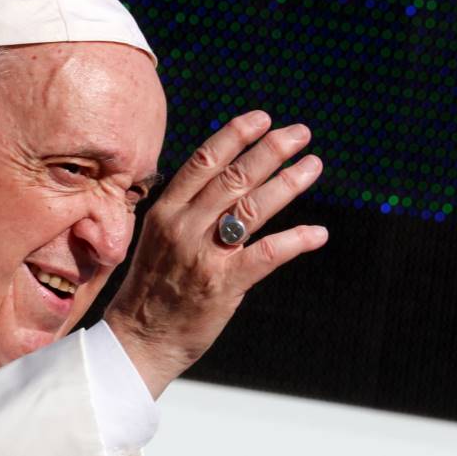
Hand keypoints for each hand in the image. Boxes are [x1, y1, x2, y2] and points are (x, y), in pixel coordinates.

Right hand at [104, 110, 327, 397]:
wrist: (138, 339)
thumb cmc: (153, 287)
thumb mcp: (158, 237)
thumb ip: (186, 209)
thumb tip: (221, 178)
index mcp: (166, 210)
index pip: (203, 161)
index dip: (235, 135)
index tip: (262, 118)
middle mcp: (183, 226)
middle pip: (234, 177)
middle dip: (271, 149)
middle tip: (300, 133)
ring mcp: (204, 254)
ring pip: (254, 208)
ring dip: (289, 183)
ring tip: (313, 165)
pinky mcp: (224, 284)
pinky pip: (267, 254)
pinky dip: (296, 240)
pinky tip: (318, 233)